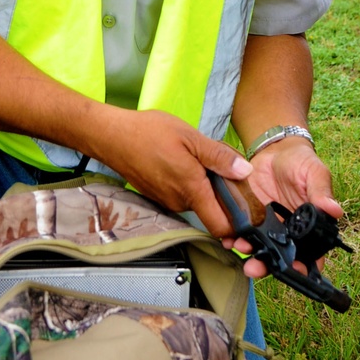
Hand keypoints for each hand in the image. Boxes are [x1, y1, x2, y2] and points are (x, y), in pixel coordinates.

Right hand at [95, 107, 251, 236]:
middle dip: (222, 193)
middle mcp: (179, 202)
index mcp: (191, 189)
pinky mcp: (157, 197)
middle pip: (212, 210)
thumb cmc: (148, 133)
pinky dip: (188, 183)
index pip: (221, 226)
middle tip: (222, 167)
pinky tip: (182, 162)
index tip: (247, 209)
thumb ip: (219, 157)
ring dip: (204, 185)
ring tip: (198, 159)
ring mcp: (166, 201)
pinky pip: (181, 195)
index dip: (238, 223)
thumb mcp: (190, 137)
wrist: (111, 136)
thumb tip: (245, 171)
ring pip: (196, 201)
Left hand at [225, 136, 342, 278]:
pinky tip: (227, 238)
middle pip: (279, 257)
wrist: (276, 150)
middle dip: (268, 266)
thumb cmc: (301, 163)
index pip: (309, 255)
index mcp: (307, 227)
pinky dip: (233, 237)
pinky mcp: (248, 216)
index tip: (295, 270)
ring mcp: (266, 226)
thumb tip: (335, 210)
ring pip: (259, 247)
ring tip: (240, 248)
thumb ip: (321, 193)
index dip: (303, 267)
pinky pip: (240, 231)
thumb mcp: (315, 174)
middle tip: (256, 268)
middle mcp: (287, 232)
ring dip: (249, 253)